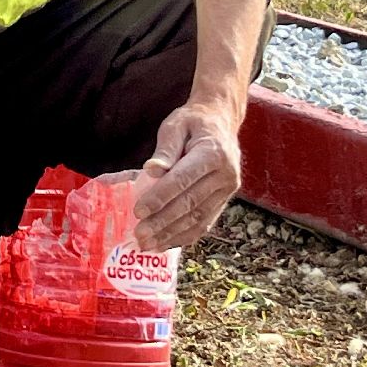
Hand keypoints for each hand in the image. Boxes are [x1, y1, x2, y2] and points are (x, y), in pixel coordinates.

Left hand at [132, 102, 241, 250]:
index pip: (183, 180)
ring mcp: (228, 190)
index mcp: (213, 153)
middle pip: (190, 203)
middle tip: (139, 235)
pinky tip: (166, 243)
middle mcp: (225, 174)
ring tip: (148, 245)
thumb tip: (151, 171)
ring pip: (198, 218)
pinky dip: (185, 235)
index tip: (138, 211)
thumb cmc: (192, 122)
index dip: (160, 197)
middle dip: (163, 222)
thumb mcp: (175, 125)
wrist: (220, 121)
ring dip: (172, 234)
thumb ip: (165, 149)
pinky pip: (205, 222)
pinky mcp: (225, 200)